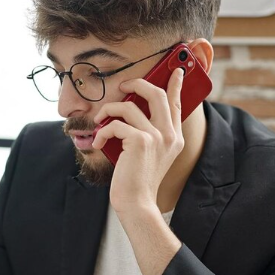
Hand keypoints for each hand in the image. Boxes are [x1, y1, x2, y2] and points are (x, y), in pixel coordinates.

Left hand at [91, 67, 184, 214]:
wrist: (136, 203)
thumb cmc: (137, 181)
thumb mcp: (149, 155)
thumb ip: (148, 133)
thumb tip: (130, 111)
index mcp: (175, 138)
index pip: (177, 104)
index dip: (176, 85)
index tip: (177, 71)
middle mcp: (170, 135)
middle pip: (157, 94)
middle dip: (137, 83)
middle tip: (123, 84)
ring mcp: (157, 137)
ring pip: (129, 106)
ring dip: (108, 110)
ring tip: (99, 121)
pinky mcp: (140, 141)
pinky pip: (116, 124)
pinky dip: (102, 131)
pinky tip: (97, 143)